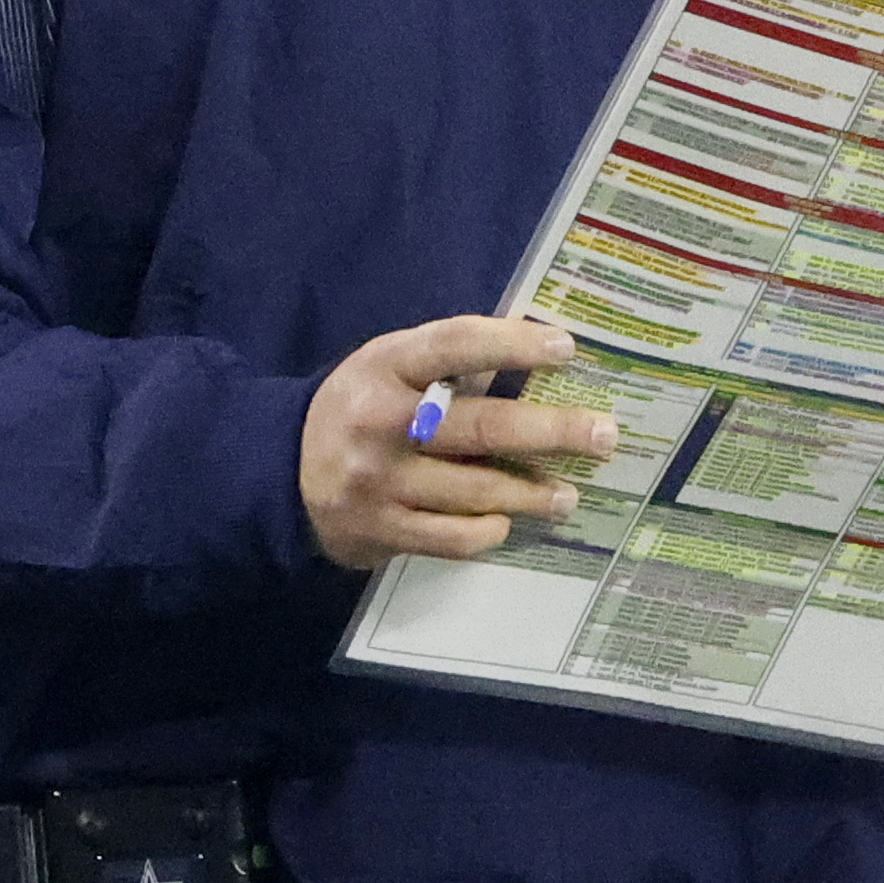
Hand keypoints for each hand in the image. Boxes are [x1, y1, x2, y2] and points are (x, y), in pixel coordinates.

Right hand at [300, 316, 616, 571]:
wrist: (280, 473)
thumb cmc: (359, 408)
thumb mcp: (387, 367)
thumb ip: (447, 361)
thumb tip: (535, 346)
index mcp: (384, 367)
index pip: (454, 345)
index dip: (513, 344)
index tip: (567, 348)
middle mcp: (381, 422)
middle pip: (481, 426)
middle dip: (552, 432)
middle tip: (603, 436)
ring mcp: (381, 482)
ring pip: (476, 490)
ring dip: (533, 493)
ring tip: (570, 494)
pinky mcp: (381, 531)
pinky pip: (453, 537)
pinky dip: (488, 529)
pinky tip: (508, 521)